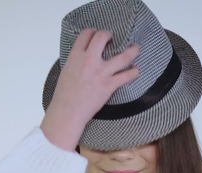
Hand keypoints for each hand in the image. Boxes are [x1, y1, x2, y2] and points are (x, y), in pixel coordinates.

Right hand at [41, 28, 139, 150]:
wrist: (68, 111)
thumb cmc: (64, 95)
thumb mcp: (66, 71)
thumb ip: (77, 61)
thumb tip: (84, 58)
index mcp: (76, 56)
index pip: (86, 34)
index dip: (93, 31)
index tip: (97, 34)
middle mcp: (89, 61)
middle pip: (102, 37)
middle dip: (109, 35)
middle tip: (113, 38)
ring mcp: (101, 73)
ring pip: (123, 56)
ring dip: (132, 51)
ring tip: (135, 49)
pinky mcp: (109, 85)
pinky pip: (127, 76)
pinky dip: (134, 72)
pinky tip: (136, 70)